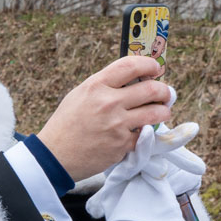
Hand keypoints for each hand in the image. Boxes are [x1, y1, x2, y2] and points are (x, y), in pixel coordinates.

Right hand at [36, 55, 172, 179]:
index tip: (155, 69)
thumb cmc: (67, 124)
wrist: (56, 156)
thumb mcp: (80, 95)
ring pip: (156, 112)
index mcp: (96, 85)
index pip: (131, 65)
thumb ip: (104, 86)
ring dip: (164, 111)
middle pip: (151, 89)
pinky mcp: (123, 144)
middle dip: (164, 91)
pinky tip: (143, 131)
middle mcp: (109, 102)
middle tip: (165, 94)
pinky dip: (147, 133)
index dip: (149, 64)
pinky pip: (146, 135)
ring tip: (162, 111)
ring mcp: (117, 124)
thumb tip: (133, 80)